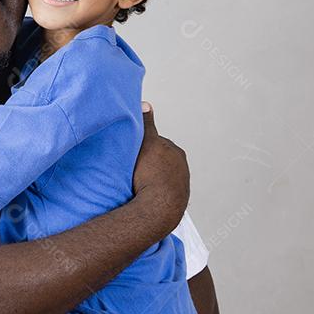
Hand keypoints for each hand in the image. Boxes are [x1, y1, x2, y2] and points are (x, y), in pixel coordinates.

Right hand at [131, 101, 188, 233]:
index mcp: (177, 152)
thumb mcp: (146, 143)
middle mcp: (182, 168)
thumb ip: (146, 123)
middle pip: (160, 161)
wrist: (158, 209)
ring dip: (150, 179)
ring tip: (136, 185)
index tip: (130, 153)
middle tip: (131, 169)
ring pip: (161, 178)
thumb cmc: (150, 175)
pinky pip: (162, 193)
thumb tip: (145, 104)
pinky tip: (143, 196)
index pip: (157, 144)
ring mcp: (181, 186)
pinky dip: (154, 193)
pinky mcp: (177, 203)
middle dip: (148, 163)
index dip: (142, 146)